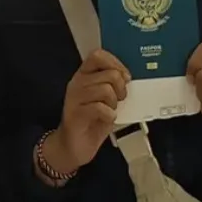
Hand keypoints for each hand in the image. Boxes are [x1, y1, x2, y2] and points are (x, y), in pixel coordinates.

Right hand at [46, 50, 129, 174]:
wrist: (74, 146)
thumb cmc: (92, 122)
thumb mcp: (106, 99)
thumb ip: (113, 85)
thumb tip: (127, 76)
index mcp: (84, 76)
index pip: (98, 55)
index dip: (115, 64)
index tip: (125, 77)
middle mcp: (77, 83)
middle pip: (109, 74)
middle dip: (121, 88)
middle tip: (119, 100)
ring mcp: (74, 98)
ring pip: (105, 89)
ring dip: (114, 103)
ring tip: (110, 110)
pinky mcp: (75, 114)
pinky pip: (99, 108)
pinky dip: (109, 115)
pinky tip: (106, 119)